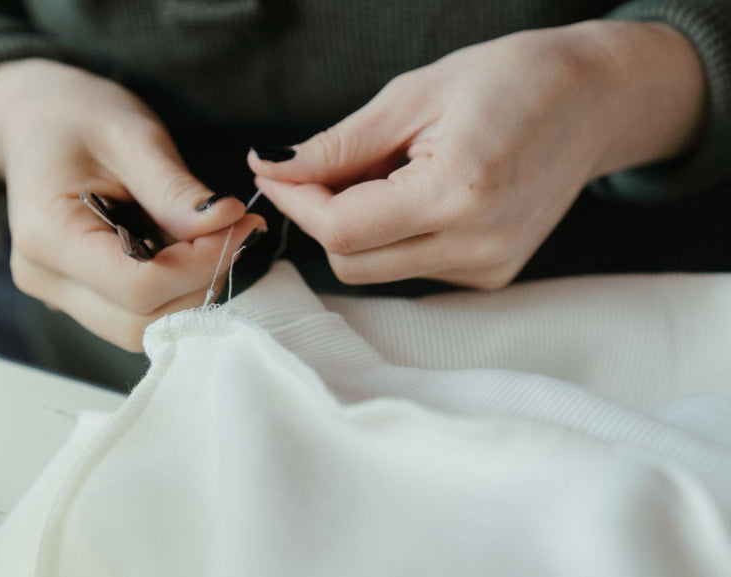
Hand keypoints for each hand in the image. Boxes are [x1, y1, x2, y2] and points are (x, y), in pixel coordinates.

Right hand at [0, 59, 264, 350]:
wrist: (38, 119)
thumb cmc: (79, 116)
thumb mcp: (133, 136)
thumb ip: (176, 190)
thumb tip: (228, 223)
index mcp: (48, 235)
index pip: (138, 285)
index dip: (201, 264)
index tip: (241, 225)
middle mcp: (44, 277)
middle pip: (140, 321)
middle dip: (200, 283)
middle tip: (236, 231)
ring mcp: (56, 293)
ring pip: (140, 328)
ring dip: (190, 291)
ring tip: (213, 237)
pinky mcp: (76, 297)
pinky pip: (133, 314)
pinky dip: (172, 290)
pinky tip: (184, 247)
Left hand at [250, 20, 704, 288]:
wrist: (592, 101)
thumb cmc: (509, 80)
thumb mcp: (413, 96)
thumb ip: (338, 145)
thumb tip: (271, 169)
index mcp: (458, 194)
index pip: (342, 230)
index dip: (296, 202)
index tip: (275, 171)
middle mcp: (477, 246)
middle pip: (350, 262)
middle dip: (321, 215)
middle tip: (328, 164)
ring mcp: (487, 269)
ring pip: (374, 270)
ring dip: (355, 225)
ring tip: (388, 169)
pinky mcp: (490, 276)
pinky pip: (407, 267)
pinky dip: (390, 234)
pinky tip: (415, 191)